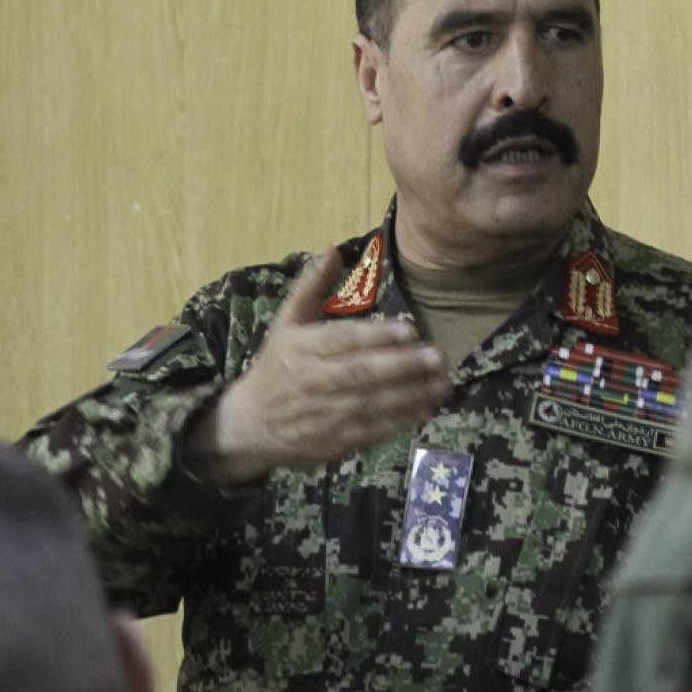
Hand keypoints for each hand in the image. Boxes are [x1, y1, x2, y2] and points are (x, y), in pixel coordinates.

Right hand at [187, 249, 450, 485]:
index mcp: (300, 348)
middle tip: (438, 356)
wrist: (249, 424)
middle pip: (360, 373)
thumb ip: (310, 287)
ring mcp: (321, 414)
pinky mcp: (331, 441)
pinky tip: (426, 408)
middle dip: (402, 365)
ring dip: (410, 395)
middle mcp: (310, 380)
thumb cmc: (276, 365)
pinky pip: (369, 431)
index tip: (410, 329)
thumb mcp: (287, 323)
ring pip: (370, 404)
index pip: (342, 340)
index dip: (377, 335)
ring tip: (442, 383)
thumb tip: (331, 250)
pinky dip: (399, 422)